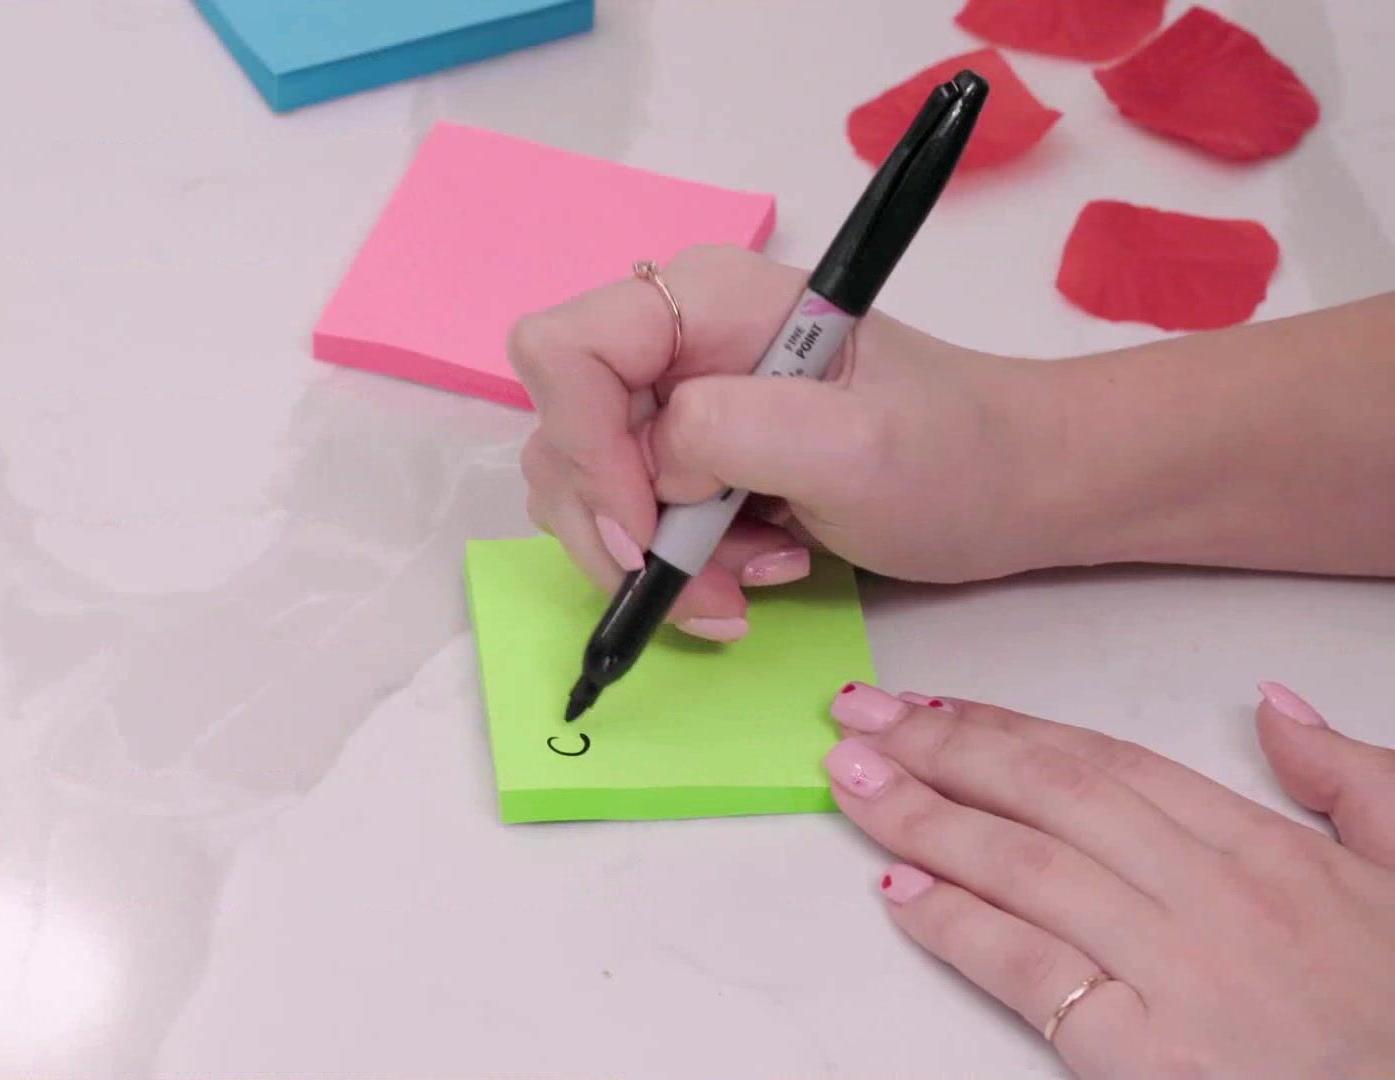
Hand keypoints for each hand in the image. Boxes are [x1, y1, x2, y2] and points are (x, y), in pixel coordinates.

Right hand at [509, 246, 1062, 639]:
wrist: (1014, 486)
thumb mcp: (855, 446)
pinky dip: (675, 566)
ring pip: (582, 488)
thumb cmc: (955, 456)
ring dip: (652, 559)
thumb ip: (731, 433)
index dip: (581, 445)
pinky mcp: (682, 454)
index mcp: (705, 299)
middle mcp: (670, 337)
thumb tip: (653, 467)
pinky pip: (625, 519)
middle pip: (560, 432)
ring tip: (751, 576)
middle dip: (619, 526)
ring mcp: (672, 396)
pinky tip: (754, 566)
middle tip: (706, 581)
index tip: (647, 529)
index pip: (563, 351)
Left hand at [823, 680, 1394, 1078]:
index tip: (934, 705)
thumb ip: (1352, 783)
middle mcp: (1213, 898)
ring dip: (924, 818)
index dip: (1009, 728)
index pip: (1108, 764)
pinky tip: (897, 892)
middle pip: (1050, 796)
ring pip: (1025, 867)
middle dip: (943, 748)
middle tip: (860, 719)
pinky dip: (957, 926)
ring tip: (852, 784)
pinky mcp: (1147, 1057)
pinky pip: (1030, 971)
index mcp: (1266, 851)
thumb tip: (1275, 707)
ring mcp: (1177, 975)